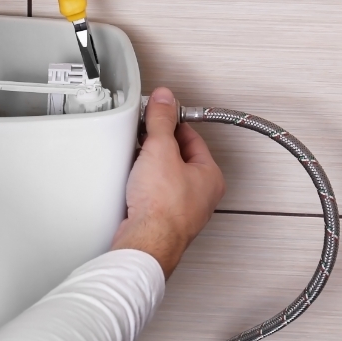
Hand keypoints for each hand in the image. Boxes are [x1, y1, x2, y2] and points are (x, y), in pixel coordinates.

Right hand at [111, 87, 224, 278]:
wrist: (146, 241)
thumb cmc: (163, 207)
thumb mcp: (161, 150)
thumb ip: (162, 121)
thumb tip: (165, 99)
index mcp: (210, 176)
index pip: (191, 138)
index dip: (172, 123)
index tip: (157, 115)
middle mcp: (200, 194)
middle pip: (178, 157)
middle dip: (158, 146)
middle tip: (143, 137)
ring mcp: (182, 209)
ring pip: (164, 177)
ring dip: (149, 167)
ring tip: (136, 161)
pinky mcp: (162, 220)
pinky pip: (153, 194)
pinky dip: (142, 186)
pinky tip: (131, 184)